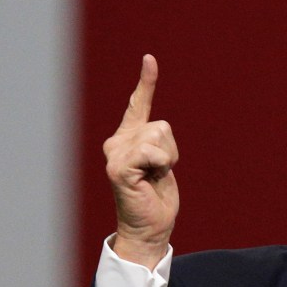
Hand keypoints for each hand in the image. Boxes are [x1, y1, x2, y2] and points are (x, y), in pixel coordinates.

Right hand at [103, 54, 178, 268]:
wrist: (149, 227)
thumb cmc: (156, 199)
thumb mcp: (161, 165)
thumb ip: (156, 145)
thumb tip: (159, 133)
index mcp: (127, 139)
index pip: (139, 105)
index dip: (146, 82)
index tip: (150, 59)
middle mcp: (116, 142)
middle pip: (162, 127)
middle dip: (171, 152)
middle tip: (158, 175)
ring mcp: (115, 154)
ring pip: (159, 136)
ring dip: (167, 160)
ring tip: (153, 178)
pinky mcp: (118, 167)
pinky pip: (153, 152)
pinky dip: (161, 166)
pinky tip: (149, 181)